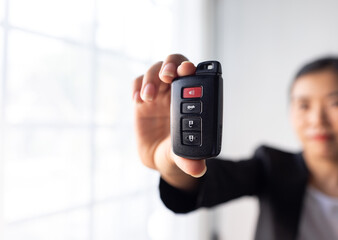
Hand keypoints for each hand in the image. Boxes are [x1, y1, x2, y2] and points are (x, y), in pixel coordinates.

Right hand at [133, 54, 206, 180]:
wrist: (157, 159)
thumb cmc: (174, 153)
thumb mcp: (181, 157)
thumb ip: (188, 160)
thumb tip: (198, 169)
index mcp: (191, 100)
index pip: (193, 75)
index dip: (190, 68)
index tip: (187, 71)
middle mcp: (175, 92)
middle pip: (173, 63)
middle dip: (170, 65)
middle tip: (167, 77)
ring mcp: (158, 94)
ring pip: (154, 70)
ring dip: (151, 78)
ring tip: (148, 97)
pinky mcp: (141, 100)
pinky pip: (137, 84)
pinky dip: (137, 87)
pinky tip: (138, 100)